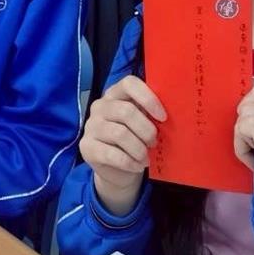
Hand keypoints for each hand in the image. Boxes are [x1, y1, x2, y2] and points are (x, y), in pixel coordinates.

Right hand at [79, 75, 165, 214]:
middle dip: (146, 130)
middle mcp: (100, 106)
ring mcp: (91, 126)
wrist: (117, 170)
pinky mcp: (87, 147)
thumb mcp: (143, 123)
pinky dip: (130, 162)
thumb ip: (150, 113)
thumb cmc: (135, 140)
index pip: (129, 84)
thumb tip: (166, 115)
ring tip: (145, 157)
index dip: (148, 98)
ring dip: (139, 149)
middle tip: (154, 143)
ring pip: (120, 134)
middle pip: (126, 111)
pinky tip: (137, 166)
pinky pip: (112, 154)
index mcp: (115, 94)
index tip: (163, 117)